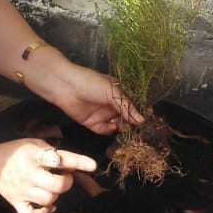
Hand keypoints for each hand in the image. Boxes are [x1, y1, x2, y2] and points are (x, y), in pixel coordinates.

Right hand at [0, 140, 97, 212]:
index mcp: (34, 156)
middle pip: (57, 186)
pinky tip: (46, 207)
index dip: (78, 162)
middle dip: (66, 182)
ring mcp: (22, 191)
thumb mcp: (34, 144)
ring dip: (55, 196)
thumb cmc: (17, 152)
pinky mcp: (16, 203)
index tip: (93, 166)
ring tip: (50, 189)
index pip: (60, 159)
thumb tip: (73, 166)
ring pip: (48, 200)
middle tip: (63, 178)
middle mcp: (29, 174)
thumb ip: (53, 154)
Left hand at [24, 52, 143, 134]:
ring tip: (127, 131)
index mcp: (119, 93)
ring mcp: (103, 114)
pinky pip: (104, 130)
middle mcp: (112, 105)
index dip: (141, 114)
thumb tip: (141, 120)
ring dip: (122, 129)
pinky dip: (109, 131)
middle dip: (132, 125)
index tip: (148, 121)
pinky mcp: (93, 123)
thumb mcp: (113, 93)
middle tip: (139, 131)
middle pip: (127, 119)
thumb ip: (127, 107)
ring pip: (117, 126)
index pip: (134, 106)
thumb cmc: (90, 82)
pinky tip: (112, 127)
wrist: (65, 86)